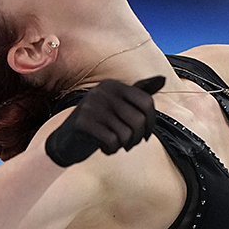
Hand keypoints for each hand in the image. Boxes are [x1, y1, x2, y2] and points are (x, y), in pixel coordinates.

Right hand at [45, 76, 165, 166]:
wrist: (66, 141)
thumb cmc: (98, 124)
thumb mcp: (118, 105)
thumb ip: (139, 92)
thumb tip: (163, 79)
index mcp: (113, 85)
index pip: (147, 103)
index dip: (151, 123)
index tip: (144, 134)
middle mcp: (102, 91)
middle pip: (139, 120)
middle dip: (137, 138)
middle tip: (129, 143)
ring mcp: (91, 106)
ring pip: (127, 133)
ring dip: (124, 145)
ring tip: (114, 144)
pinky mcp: (83, 123)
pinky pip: (112, 141)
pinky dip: (111, 150)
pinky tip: (104, 148)